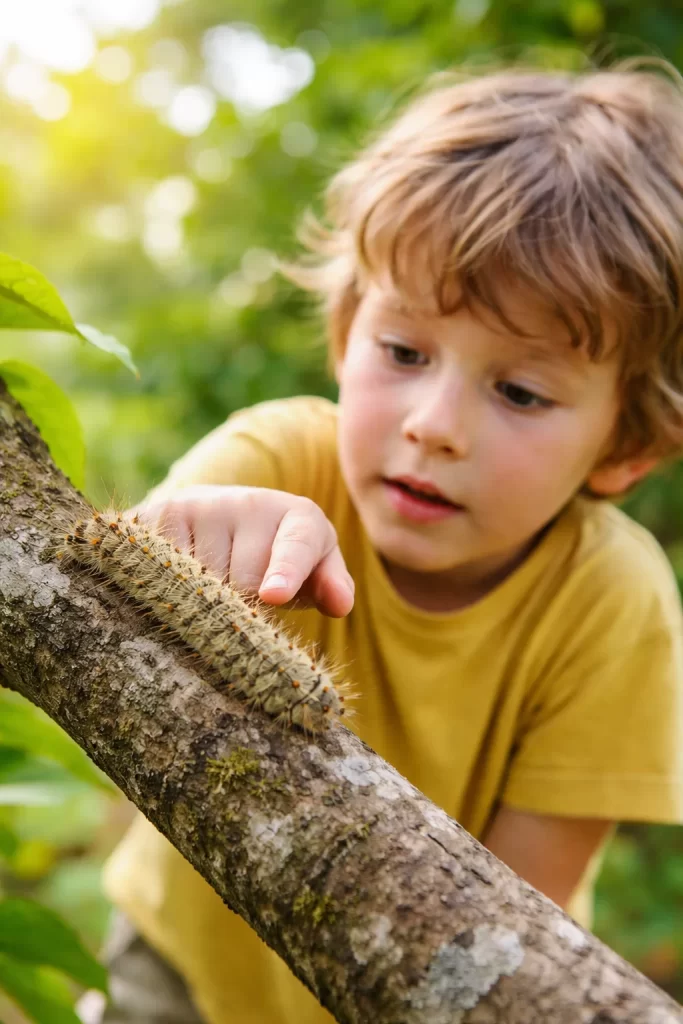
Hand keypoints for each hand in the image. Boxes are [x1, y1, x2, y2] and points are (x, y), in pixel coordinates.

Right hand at [125, 484, 354, 617]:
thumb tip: (341, 604)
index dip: (286, 572)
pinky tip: (178, 576)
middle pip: (245, 581)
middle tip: (243, 595)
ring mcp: (204, 506)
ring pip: (202, 582)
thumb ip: (330, 586)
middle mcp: (253, 502)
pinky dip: (170, 587)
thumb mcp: (314, 571)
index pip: (295, 546)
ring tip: (211, 584)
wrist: (219, 520)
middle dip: (245, 604)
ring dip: (205, 599)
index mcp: (301, 517)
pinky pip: (164, 569)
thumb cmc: (278, 560)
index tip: (274, 594)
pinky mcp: (161, 515)